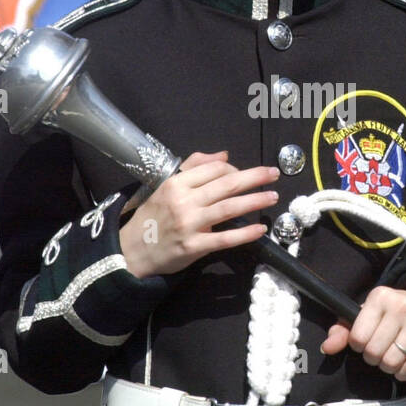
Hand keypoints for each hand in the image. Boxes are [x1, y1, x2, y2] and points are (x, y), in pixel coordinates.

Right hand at [119, 151, 279, 278]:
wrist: (132, 250)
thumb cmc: (153, 216)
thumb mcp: (167, 186)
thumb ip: (194, 168)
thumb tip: (224, 155)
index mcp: (176, 183)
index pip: (214, 169)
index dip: (235, 168)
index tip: (247, 173)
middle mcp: (183, 201)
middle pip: (226, 185)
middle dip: (254, 177)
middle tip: (274, 174)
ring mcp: (189, 224)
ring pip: (228, 208)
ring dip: (254, 201)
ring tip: (273, 196)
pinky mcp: (193, 247)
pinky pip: (224, 239)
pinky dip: (244, 234)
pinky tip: (259, 229)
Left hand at [320, 286, 405, 381]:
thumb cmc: (389, 312)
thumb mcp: (364, 315)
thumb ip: (342, 330)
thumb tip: (327, 347)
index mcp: (379, 296)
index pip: (357, 337)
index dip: (358, 345)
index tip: (365, 340)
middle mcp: (401, 306)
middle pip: (374, 352)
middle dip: (373, 357)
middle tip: (378, 351)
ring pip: (392, 362)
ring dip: (387, 367)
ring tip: (390, 357)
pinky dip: (404, 374)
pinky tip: (402, 366)